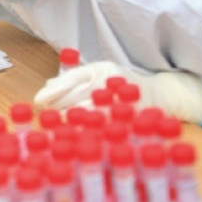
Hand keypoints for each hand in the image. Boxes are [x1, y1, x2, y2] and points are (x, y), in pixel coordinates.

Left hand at [33, 61, 201, 123]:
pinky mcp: (132, 113)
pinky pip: (106, 122)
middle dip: (59, 106)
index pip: (73, 77)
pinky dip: (92, 128)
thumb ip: (75, 78)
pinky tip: (81, 133)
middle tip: (45, 116)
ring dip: (73, 119)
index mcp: (102, 68)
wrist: (163, 94)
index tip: (38, 100)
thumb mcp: (100, 75)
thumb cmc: (125, 85)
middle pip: (78, 93)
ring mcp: (123, 96)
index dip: (54, 89)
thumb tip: (49, 84)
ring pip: (91, 108)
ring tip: (59, 126)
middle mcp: (112, 79)